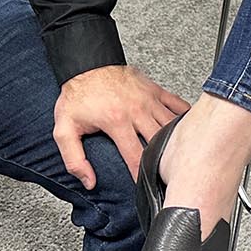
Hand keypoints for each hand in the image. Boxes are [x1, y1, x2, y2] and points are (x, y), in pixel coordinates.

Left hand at [52, 64, 191, 186]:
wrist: (87, 63)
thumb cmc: (77, 95)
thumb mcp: (64, 129)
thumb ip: (74, 159)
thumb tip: (89, 181)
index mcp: (117, 122)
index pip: (136, 157)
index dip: (142, 176)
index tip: (146, 187)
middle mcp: (137, 111)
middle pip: (160, 142)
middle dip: (164, 161)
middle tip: (168, 175)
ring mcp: (149, 99)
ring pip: (172, 125)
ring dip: (177, 141)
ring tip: (181, 157)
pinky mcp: (155, 90)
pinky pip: (177, 104)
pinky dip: (184, 117)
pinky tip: (186, 128)